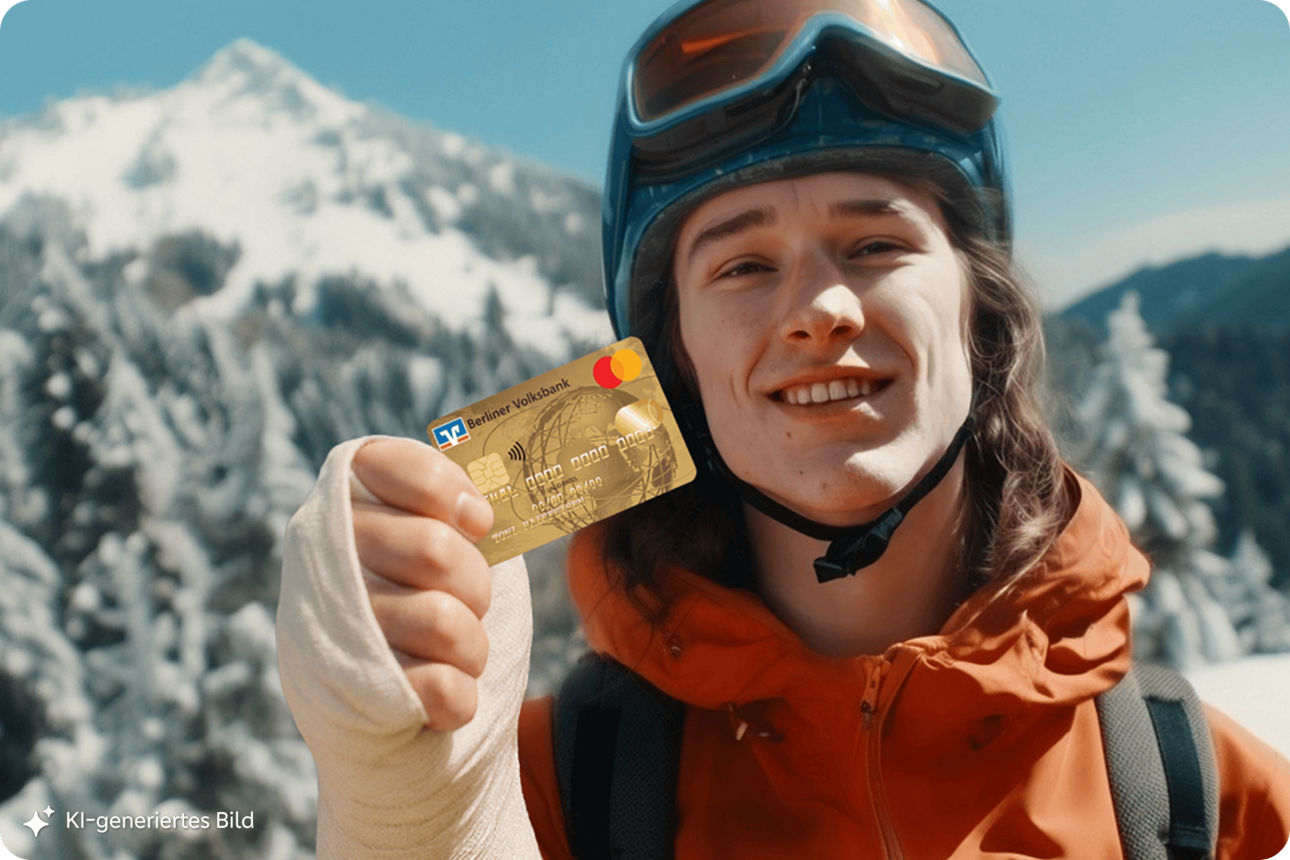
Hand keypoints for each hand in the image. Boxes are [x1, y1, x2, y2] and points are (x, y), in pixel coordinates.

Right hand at [350, 438, 494, 729]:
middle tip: (473, 602)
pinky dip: (459, 698)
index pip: (384, 464)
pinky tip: (440, 697)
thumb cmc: (432, 608)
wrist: (395, 722)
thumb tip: (508, 471)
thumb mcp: (445, 538)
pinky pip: (439, 688)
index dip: (446, 489)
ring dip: (471, 645)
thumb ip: (460, 505)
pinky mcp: (346, 701)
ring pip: (441, 621)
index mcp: (343, 507)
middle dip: (475, 582)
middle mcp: (321, 560)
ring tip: (455, 653)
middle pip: (433, 548)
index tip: (480, 522)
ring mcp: (328, 631)